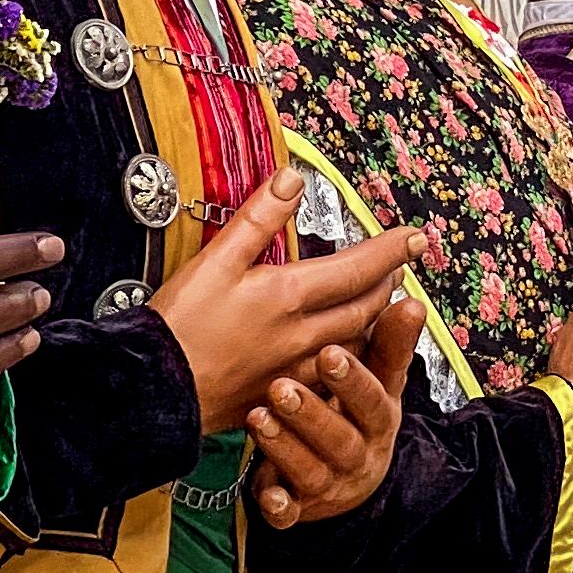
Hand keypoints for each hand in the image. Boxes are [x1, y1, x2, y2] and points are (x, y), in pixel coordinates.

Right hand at [151, 180, 424, 434]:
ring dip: (372, 318)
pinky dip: (347, 353)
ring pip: (353, 342)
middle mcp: (302, 335)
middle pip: (364, 307)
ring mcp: (295, 368)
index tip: (415, 237)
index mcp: (287, 296)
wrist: (158, 388)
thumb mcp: (215, 259)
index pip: (356, 269)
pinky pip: (331, 372)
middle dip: (387, 283)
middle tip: (399, 265)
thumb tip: (292, 179)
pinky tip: (341, 349)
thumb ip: (257, 218)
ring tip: (378, 300)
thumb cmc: (180, 324)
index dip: (389, 250)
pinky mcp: (282, 393)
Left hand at [249, 299, 416, 528]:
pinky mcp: (302, 506)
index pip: (373, 396)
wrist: (348, 478)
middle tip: (281, 387)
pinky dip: (279, 505)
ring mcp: (331, 483)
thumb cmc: (356, 411)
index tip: (329, 353)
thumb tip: (411, 299)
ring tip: (258, 417)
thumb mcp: (376, 378)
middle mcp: (360, 451)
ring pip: (311, 469)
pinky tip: (265, 493)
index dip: (354, 378)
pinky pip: (290, 512)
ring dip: (285, 446)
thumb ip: (388, 342)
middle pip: (341, 436)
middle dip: (313, 412)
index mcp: (379, 414)